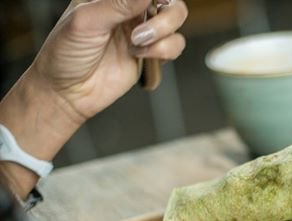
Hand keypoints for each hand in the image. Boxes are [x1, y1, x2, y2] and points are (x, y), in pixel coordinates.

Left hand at [0, 0, 187, 197]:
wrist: (68, 92)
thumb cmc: (66, 54)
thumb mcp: (87, 21)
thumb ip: (118, 4)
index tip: (152, 6)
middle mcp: (130, 9)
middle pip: (170, 1)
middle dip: (165, 17)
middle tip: (141, 32)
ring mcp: (142, 30)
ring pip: (176, 21)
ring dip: (163, 34)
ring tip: (137, 44)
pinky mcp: (151, 53)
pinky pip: (175, 45)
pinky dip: (164, 51)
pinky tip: (140, 55)